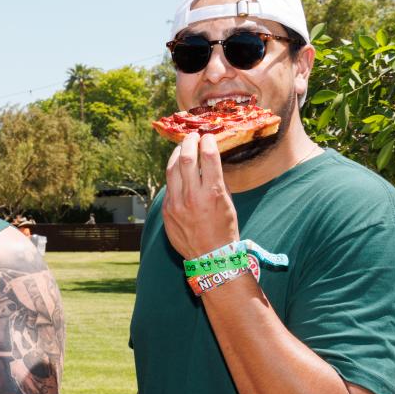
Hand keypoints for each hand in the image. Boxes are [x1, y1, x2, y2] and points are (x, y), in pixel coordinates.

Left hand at [162, 132, 239, 259]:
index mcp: (212, 193)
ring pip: (172, 170)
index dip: (207, 142)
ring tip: (182, 147)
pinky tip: (177, 169)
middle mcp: (192, 196)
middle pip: (186, 159)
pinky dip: (174, 175)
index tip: (208, 137)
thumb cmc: (224, 229)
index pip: (208, 157)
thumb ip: (216, 181)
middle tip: (192, 136)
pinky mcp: (167, 210)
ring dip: (177, 154)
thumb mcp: (227, 202)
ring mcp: (176, 204)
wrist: (209, 257)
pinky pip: (169, 187)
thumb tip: (209, 161)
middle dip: (189, 143)